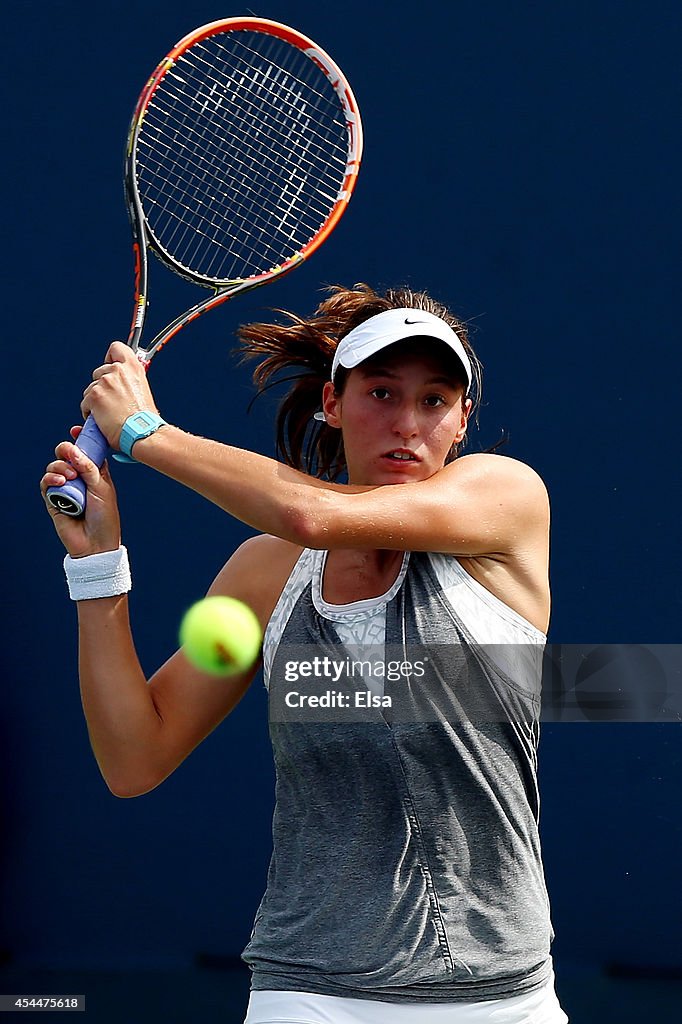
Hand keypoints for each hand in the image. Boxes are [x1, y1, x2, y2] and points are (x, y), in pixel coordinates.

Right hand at [40, 426, 121, 557]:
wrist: (96, 544)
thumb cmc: (105, 517)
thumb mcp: (102, 488)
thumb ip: (89, 467)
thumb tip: (74, 449)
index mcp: (96, 473)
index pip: (86, 451)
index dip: (80, 440)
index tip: (76, 430)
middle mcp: (80, 479)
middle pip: (67, 456)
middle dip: (66, 450)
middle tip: (69, 452)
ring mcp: (66, 489)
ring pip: (55, 467)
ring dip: (59, 466)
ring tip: (69, 476)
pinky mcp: (53, 500)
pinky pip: (46, 483)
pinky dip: (50, 479)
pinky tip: (58, 481)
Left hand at [81, 342, 158, 448]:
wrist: (143, 432)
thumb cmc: (145, 419)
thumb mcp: (142, 391)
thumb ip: (129, 382)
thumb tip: (122, 386)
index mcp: (133, 367)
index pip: (116, 348)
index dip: (110, 357)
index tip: (111, 365)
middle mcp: (118, 371)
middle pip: (99, 372)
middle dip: (101, 386)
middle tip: (112, 402)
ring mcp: (105, 383)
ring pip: (90, 389)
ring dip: (95, 401)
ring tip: (108, 415)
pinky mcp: (94, 396)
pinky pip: (85, 404)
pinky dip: (90, 413)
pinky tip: (102, 421)